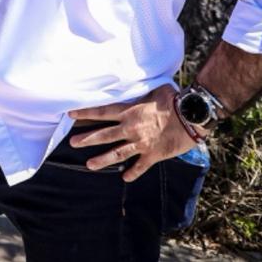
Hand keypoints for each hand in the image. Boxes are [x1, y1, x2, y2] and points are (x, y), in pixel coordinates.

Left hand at [68, 84, 198, 181]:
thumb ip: (140, 92)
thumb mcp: (153, 91)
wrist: (191, 116)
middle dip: (86, 139)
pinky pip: (140, 166)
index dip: (85, 113)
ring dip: (102, 159)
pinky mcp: (153, 154)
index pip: (101, 112)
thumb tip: (136, 83)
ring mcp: (141, 143)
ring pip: (117, 153)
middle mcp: (131, 128)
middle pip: (103, 134)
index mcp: (129, 112)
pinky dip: (133, 173)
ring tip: (89, 164)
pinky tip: (125, 178)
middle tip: (72, 142)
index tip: (70, 114)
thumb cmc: (174, 100)